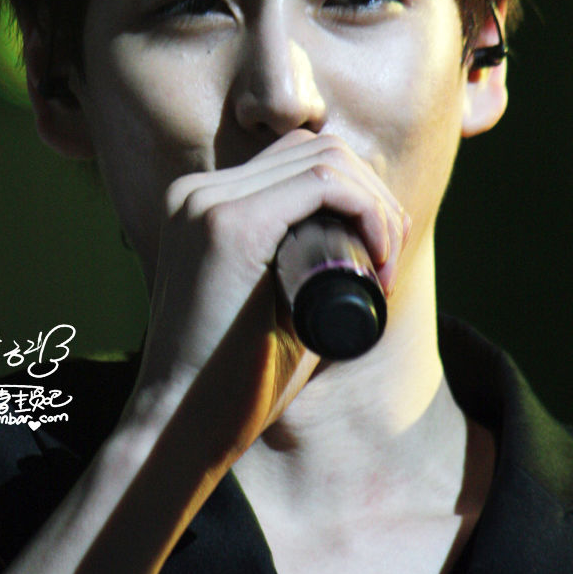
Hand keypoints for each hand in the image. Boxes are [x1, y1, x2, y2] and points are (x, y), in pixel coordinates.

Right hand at [132, 129, 409, 462]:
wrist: (182, 425)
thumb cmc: (233, 379)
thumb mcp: (272, 305)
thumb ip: (298, 271)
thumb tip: (364, 255)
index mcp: (202, 203)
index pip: (297, 159)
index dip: (357, 192)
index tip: (383, 252)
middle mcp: (199, 192)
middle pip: (316, 148)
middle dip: (374, 195)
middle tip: (390, 260)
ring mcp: (207, 203)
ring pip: (325, 159)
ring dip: (375, 204)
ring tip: (384, 265)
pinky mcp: (227, 227)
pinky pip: (321, 183)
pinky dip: (365, 209)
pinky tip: (378, 252)